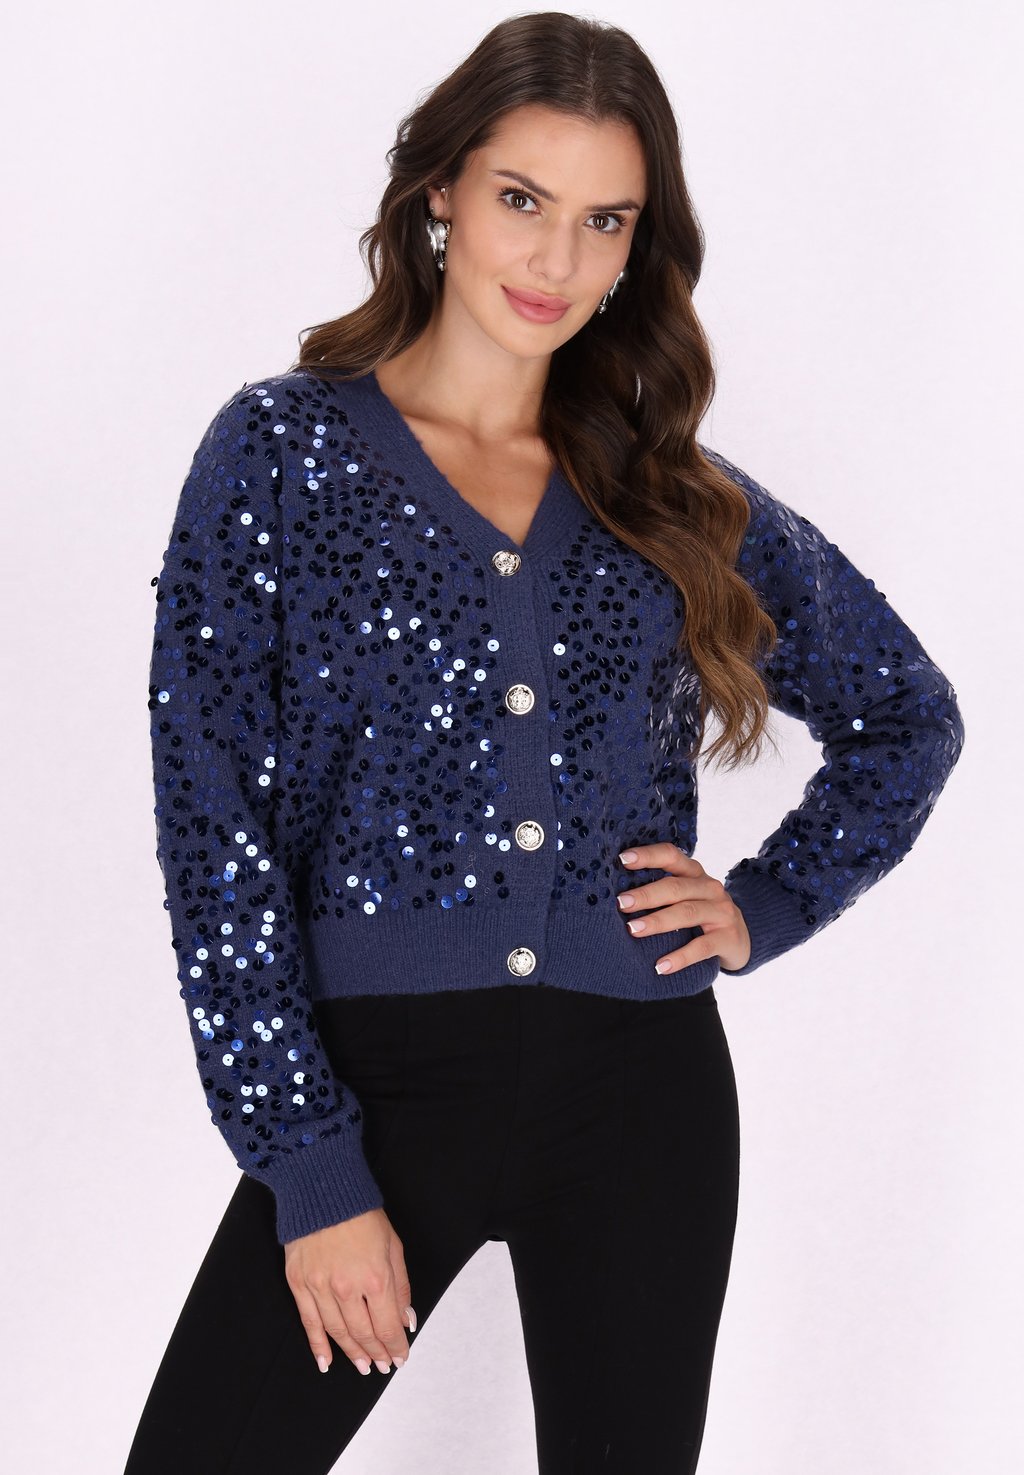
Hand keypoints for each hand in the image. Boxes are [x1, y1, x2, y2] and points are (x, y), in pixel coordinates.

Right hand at [283, 1206, 414, 1376]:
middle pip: (364, 1333)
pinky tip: (326, 1361)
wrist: (323, 1189)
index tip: (400, 1356)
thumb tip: (405, 1319)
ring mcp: (320, 1287)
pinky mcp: (299, 1283)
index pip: (388, 1326)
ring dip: (352, 1353)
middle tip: (382, 1365)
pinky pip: (309, 1322)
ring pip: (338, 1332)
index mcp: (376, 1277)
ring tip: (362, 1365)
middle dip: (376, 1352)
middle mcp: (347, 1288)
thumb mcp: (393, 1245)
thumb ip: (401, 1285)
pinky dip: (318, 1345)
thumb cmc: (361, 1213)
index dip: (395, 1346)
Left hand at [616, 842, 751, 973]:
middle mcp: (709, 888)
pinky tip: (660, 967)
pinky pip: (701, 948)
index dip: (648, 856)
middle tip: (621, 903)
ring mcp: (721, 912)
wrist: (744, 937)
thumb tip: (617, 895)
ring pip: (687, 913)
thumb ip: (662, 891)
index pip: (671, 856)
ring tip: (633, 930)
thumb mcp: (688, 895)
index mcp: (695, 873)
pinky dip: (680, 957)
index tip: (623, 859)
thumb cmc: (702, 913)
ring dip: (658, 921)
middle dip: (647, 894)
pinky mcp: (727, 938)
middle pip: (676, 887)